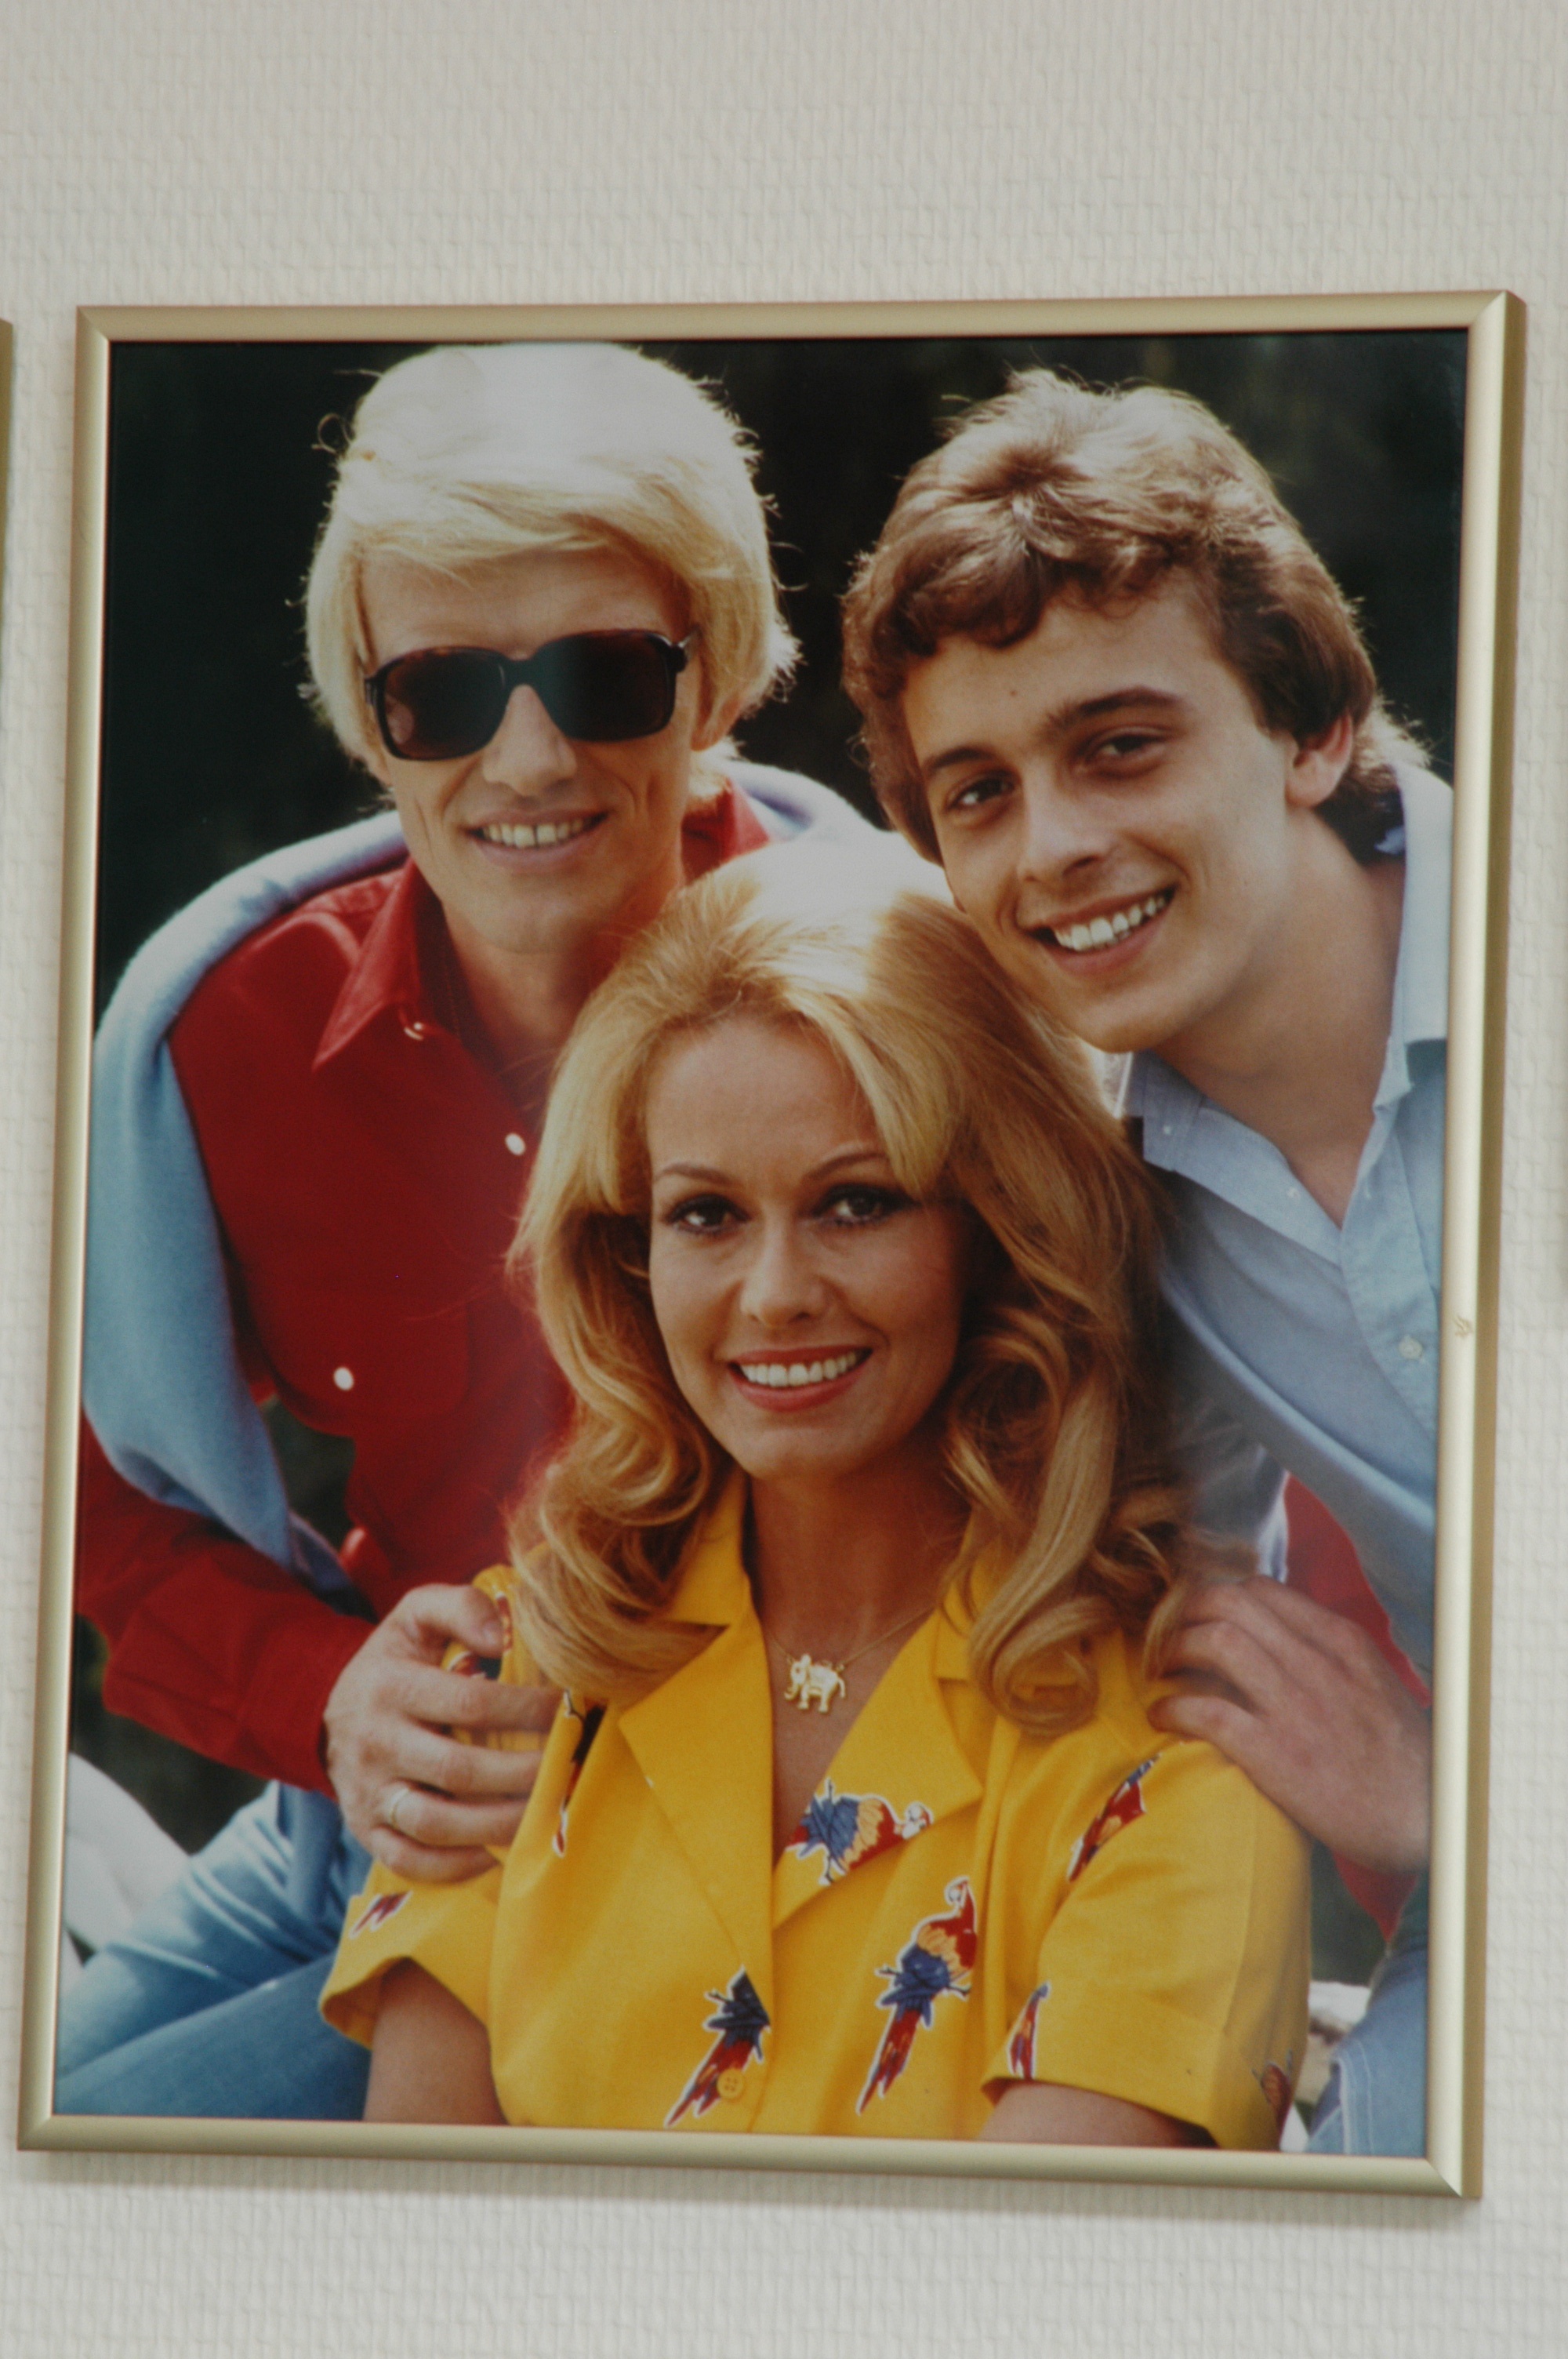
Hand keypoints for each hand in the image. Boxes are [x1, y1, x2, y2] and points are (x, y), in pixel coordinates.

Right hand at [323, 1584, 557, 1881]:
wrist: (327, 1709)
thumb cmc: (395, 1660)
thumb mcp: (417, 1615)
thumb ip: (461, 1607)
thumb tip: (504, 1633)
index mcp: (392, 1685)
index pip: (470, 1704)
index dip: (526, 1710)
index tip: (568, 1712)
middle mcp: (375, 1742)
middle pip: (458, 1770)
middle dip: (523, 1774)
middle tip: (570, 1769)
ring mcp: (368, 1791)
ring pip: (435, 1824)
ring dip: (497, 1825)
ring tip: (545, 1814)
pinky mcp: (365, 1829)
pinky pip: (409, 1860)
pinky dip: (454, 1865)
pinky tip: (496, 1853)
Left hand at [1147, 1577, 1430, 1873]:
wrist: (1428, 1820)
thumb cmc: (1402, 1761)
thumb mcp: (1375, 1687)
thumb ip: (1329, 1659)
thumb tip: (1276, 1643)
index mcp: (1342, 1643)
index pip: (1262, 1590)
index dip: (1216, 1598)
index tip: (1195, 1619)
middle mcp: (1318, 1663)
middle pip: (1230, 1602)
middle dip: (1185, 1613)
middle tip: (1167, 1639)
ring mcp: (1296, 1706)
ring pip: (1215, 1641)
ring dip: (1173, 1651)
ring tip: (1160, 1671)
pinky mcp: (1275, 1754)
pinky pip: (1206, 1711)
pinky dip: (1172, 1707)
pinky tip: (1161, 1716)